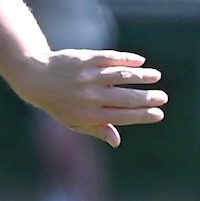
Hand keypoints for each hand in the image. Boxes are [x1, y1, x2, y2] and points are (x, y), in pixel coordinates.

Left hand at [12, 50, 166, 147]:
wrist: (37, 78)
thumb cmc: (60, 103)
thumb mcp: (74, 121)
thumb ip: (97, 129)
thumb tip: (117, 141)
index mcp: (87, 115)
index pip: (122, 116)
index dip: (142, 115)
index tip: (159, 113)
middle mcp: (89, 96)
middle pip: (125, 97)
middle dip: (148, 98)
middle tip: (162, 97)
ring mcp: (87, 76)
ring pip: (121, 76)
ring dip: (142, 76)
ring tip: (156, 76)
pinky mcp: (86, 59)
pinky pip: (111, 58)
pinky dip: (127, 59)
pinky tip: (140, 62)